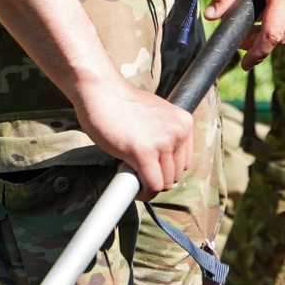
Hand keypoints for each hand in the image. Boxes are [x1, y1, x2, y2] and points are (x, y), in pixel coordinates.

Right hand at [73, 74, 193, 196]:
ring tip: (133, 174)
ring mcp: (162, 142)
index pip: (184, 162)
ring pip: (164, 182)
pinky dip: (143, 192)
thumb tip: (163, 163)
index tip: (151, 168)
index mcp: (183, 122)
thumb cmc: (122, 103)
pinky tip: (134, 189)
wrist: (101, 91)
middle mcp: (178, 132)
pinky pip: (151, 185)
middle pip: (175, 174)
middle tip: (138, 170)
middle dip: (157, 177)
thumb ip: (164, 134)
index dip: (166, 169)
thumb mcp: (155, 115)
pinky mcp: (144, 152)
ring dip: (149, 185)